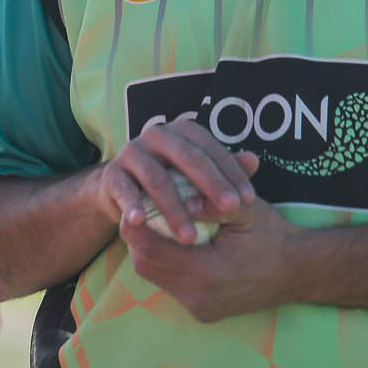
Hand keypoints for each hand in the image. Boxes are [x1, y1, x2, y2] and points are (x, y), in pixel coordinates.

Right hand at [98, 113, 258, 244]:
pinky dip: (131, 205)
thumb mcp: (200, 175)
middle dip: (211, 185)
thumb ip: (224, 168)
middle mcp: (157, 135)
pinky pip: (123, 190)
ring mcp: (132, 152)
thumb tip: (255, 161)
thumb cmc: (173, 180)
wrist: (125, 190)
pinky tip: (140, 222)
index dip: (231, 172)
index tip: (247, 198)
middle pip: (188, 158)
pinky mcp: (112, 174)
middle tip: (230, 209)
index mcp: (183, 130)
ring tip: (190, 237)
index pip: (211, 148)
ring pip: (157, 178)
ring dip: (174, 209)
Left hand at [120, 194, 298, 322]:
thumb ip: (211, 202)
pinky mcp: (203, 312)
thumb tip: (179, 198)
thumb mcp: (245, 209)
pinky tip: (173, 243)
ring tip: (154, 223)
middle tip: (138, 210)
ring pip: (155, 277)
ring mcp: (200, 308)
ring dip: (150, 251)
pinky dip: (166, 263)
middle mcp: (198, 297)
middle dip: (138, 237)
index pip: (150, 250)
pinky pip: (171, 285)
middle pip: (145, 265)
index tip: (132, 203)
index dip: (135, 226)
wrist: (298, 271)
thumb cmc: (273, 236)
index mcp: (206, 272)